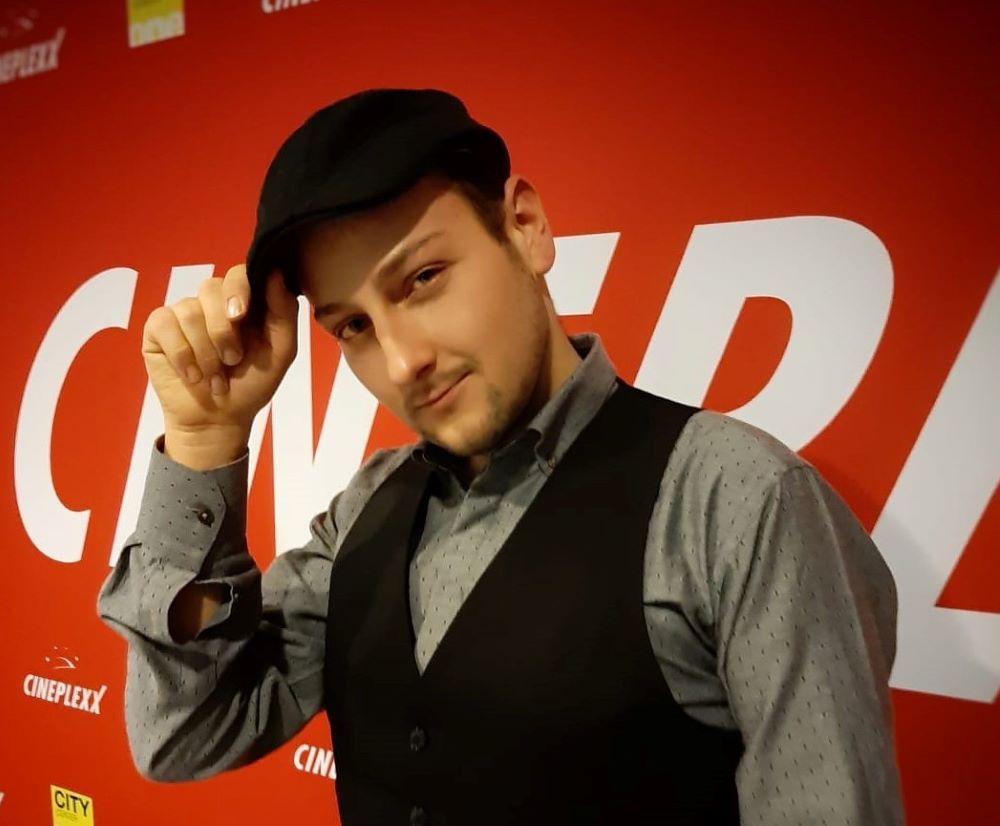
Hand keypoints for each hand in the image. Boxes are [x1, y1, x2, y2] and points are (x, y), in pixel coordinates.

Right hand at [141, 265, 298, 466]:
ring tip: (215, 376)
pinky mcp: (158, 328)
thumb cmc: (252, 384)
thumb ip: (283, 313)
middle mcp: (213, 301)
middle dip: (223, 331)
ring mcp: (184, 312)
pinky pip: (165, 326)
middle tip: (232, 360)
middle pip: (211, 288)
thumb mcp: (280, 353)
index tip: (241, 315)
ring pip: (189, 312)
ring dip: (206, 353)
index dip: (239, 289)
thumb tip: (275, 273)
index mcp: (245, 302)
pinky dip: (182, 356)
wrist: (220, 419)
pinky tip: (192, 375)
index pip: (239, 273)